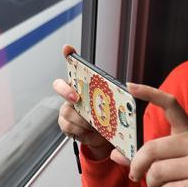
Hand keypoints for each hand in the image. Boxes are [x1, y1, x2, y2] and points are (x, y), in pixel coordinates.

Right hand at [54, 45, 113, 159]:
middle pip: (59, 85)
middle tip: (76, 97)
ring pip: (66, 110)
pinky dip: (79, 130)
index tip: (67, 49)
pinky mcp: (64, 123)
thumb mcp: (113, 104)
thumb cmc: (107, 116)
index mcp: (84, 85)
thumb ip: (116, 94)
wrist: (102, 137)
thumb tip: (128, 87)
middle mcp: (71, 94)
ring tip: (92, 125)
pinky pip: (67, 125)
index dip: (68, 55)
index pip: (73, 65)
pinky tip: (87, 132)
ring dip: (81, 119)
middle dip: (65, 90)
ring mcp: (66, 108)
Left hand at [125, 83, 187, 186]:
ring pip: (157, 172)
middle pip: (152, 149)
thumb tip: (114, 153)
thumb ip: (142, 158)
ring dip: (152, 185)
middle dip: (138, 167)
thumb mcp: (169, 163)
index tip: (129, 86)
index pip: (170, 105)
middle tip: (136, 177)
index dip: (150, 93)